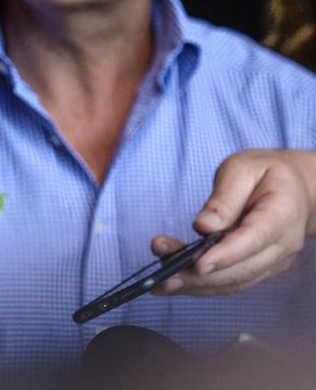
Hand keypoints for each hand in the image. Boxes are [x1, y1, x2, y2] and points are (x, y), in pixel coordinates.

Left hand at [151, 149, 315, 295]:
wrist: (297, 189)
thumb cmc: (266, 173)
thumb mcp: (243, 169)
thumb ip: (224, 198)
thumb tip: (203, 226)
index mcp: (282, 214)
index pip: (254, 239)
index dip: (226, 255)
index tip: (198, 264)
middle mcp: (283, 245)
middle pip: (242, 269)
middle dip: (200, 276)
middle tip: (163, 276)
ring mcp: (274, 262)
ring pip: (236, 282)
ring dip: (197, 286)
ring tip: (161, 284)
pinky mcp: (261, 269)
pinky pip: (233, 283)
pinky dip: (204, 287)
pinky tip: (176, 284)